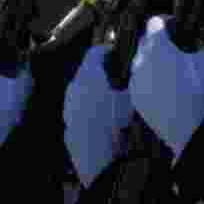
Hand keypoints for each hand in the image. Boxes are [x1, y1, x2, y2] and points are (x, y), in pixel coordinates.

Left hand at [64, 44, 133, 187]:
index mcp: (89, 74)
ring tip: (112, 99)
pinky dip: (89, 107)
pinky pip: (79, 107)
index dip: (107, 50)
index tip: (114, 52)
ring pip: (82, 89)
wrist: (95, 153)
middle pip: (87, 70)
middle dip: (101, 71)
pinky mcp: (68, 121)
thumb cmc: (114, 121)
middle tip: (117, 75)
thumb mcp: (130, 97)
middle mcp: (75, 86)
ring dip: (94, 90)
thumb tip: (136, 70)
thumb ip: (131, 80)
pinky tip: (103, 117)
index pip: (95, 52)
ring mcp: (69, 104)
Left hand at [130, 15, 203, 161]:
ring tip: (172, 69)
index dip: (168, 21)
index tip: (178, 27)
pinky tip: (166, 86)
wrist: (188, 130)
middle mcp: (141, 61)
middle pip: (146, 40)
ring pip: (141, 60)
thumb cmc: (200, 92)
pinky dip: (150, 78)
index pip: (155, 22)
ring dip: (154, 59)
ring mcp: (135, 80)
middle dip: (160, 40)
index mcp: (158, 47)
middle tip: (177, 47)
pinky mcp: (135, 96)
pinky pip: (140, 79)